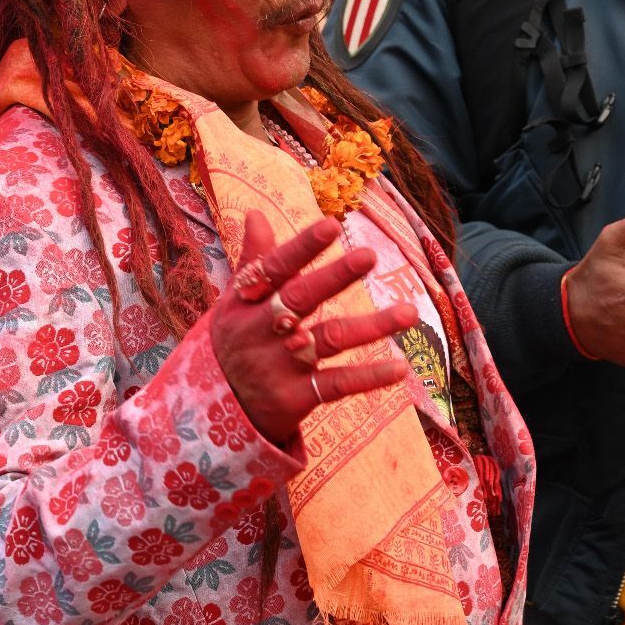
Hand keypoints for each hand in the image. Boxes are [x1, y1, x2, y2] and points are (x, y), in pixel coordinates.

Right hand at [210, 209, 416, 443]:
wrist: (216, 411)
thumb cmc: (234, 343)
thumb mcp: (234, 303)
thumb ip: (254, 261)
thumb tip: (256, 213)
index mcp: (246, 302)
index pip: (275, 268)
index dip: (302, 248)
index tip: (331, 225)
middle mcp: (261, 331)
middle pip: (301, 299)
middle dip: (334, 277)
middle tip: (369, 255)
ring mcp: (279, 366)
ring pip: (329, 340)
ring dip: (370, 326)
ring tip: (408, 312)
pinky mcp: (294, 399)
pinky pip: (336, 385)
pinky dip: (368, 377)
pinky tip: (399, 368)